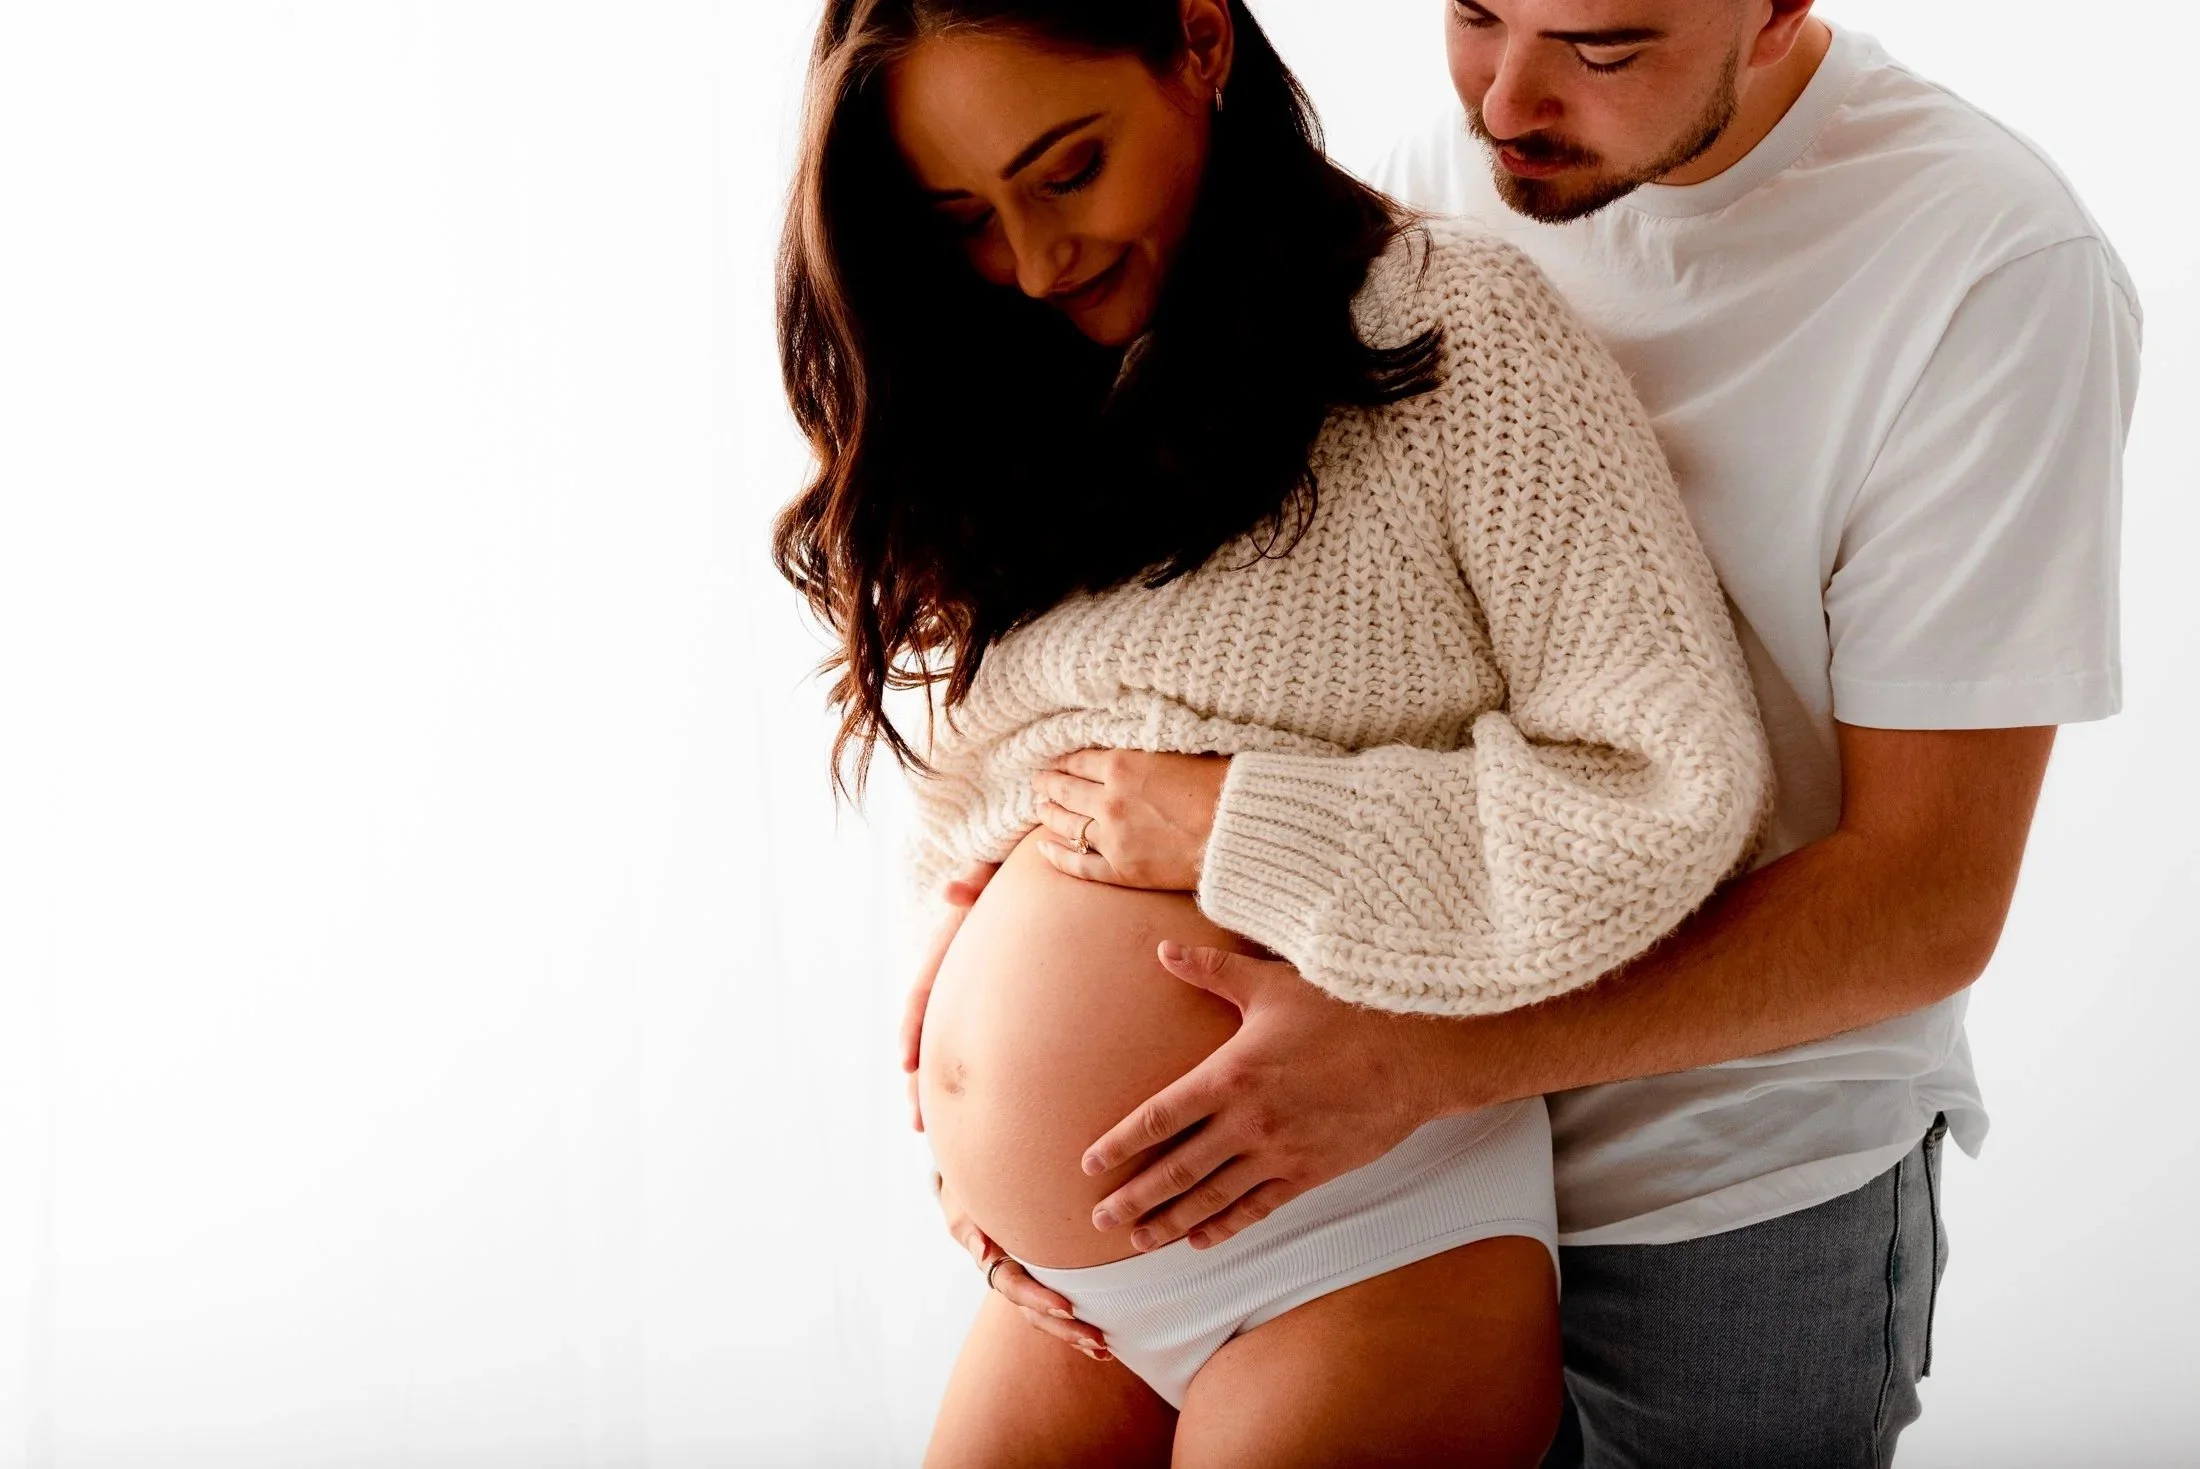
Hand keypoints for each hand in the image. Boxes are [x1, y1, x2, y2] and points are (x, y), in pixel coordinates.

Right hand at [900, 861, 998, 1131]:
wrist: (1020, 872)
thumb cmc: (1005, 870)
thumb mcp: (990, 871)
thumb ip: (975, 880)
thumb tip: (954, 890)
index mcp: (947, 952)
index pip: (922, 994)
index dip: (911, 1029)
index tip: (907, 1065)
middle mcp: (952, 980)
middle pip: (929, 1036)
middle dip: (920, 1082)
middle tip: (918, 1122)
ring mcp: (969, 998)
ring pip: (949, 1049)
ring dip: (939, 1089)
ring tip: (935, 1132)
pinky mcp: (991, 1008)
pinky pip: (976, 1047)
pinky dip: (972, 1078)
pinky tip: (979, 1111)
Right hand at [934, 1172, 1110, 1362]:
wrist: (977, 1186)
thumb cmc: (970, 1194)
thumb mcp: (962, 1208)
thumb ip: (970, 1228)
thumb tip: (983, 1250)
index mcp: (994, 1264)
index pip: (1016, 1287)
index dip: (1039, 1299)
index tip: (1067, 1309)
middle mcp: (1013, 1278)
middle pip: (1037, 1313)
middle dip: (1067, 1330)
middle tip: (1098, 1341)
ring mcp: (1030, 1281)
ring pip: (1050, 1316)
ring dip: (1076, 1335)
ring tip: (1105, 1349)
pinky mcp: (1047, 1276)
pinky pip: (1061, 1304)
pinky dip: (1079, 1323)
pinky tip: (1104, 1339)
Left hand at [1031, 749, 1229, 891]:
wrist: (1241, 832)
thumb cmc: (1223, 786)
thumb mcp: (1181, 754)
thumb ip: (1147, 756)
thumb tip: (1133, 754)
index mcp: (1123, 765)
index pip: (1079, 761)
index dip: (1063, 761)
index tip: (1055, 762)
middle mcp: (1109, 800)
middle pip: (1066, 791)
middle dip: (1049, 784)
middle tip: (1039, 782)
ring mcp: (1112, 838)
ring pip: (1067, 825)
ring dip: (1049, 814)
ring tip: (1041, 808)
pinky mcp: (1122, 870)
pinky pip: (1079, 865)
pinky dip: (1057, 857)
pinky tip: (1042, 850)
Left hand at [1082, 943, 1444, 1251]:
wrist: (1416, 1054)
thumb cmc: (1342, 1010)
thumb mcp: (1272, 985)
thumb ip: (1213, 971)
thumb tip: (1164, 950)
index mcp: (1229, 1075)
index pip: (1158, 1118)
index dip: (1120, 1145)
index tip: (1088, 1165)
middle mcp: (1247, 1122)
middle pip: (1176, 1169)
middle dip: (1134, 1197)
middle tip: (1099, 1219)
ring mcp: (1279, 1153)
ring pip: (1212, 1197)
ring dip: (1170, 1221)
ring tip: (1139, 1239)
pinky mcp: (1311, 1172)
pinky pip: (1258, 1208)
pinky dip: (1226, 1226)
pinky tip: (1200, 1240)